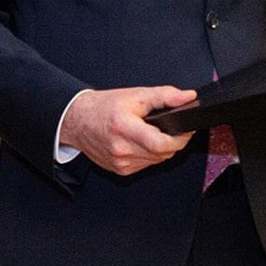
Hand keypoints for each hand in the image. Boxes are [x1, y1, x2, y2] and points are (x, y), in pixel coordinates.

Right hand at [57, 85, 196, 175]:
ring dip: (162, 149)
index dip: (179, 139)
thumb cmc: (103, 107)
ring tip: (154, 133)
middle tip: (172, 128)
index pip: (161, 144)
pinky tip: (142, 143)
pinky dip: (150, 155)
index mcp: (124, 128)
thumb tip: (188, 97)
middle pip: (162, 154)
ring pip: (156, 161)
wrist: (77, 120)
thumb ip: (165, 96)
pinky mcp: (120, 170)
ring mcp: (121, 163)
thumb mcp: (135, 95)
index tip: (185, 130)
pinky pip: (145, 165)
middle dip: (173, 142)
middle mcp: (121, 149)